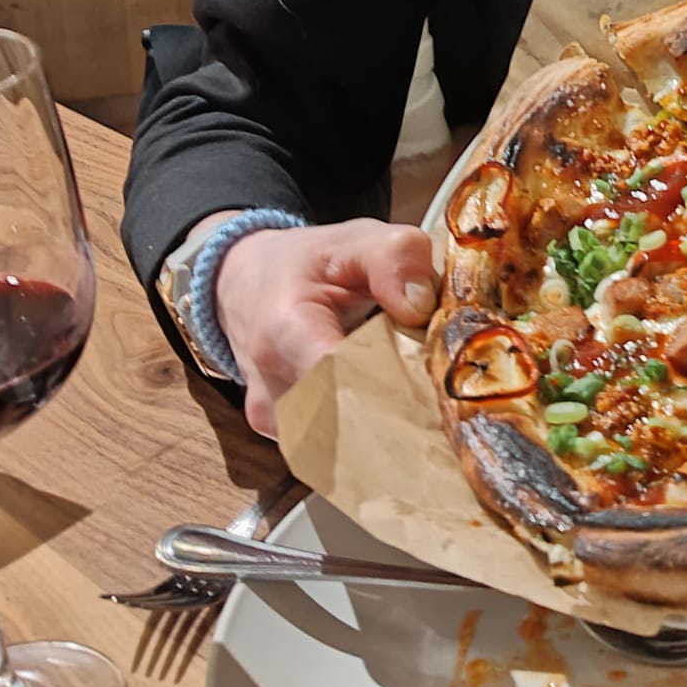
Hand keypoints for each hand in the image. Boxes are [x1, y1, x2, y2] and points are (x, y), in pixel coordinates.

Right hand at [215, 221, 437, 438]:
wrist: (245, 283)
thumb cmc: (306, 263)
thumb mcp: (354, 240)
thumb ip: (393, 256)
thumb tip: (419, 304)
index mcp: (284, 329)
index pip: (340, 379)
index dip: (393, 388)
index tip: (437, 387)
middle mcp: (271, 386)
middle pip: (346, 420)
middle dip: (399, 412)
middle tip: (441, 398)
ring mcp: (273, 417)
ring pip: (340, 440)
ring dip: (383, 422)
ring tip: (414, 396)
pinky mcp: (283, 433)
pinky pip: (331, 446)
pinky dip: (365, 429)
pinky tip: (386, 404)